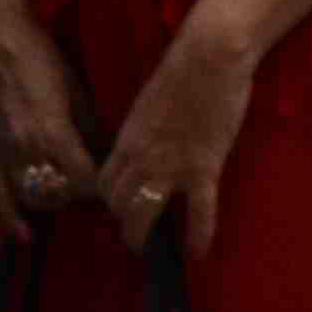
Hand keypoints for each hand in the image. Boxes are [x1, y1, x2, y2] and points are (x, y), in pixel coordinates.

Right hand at [0, 0, 104, 233]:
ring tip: (67, 194)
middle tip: (92, 187)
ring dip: (53, 201)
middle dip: (80, 195)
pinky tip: (25, 235)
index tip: (114, 186)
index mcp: (54, 134)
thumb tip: (108, 157)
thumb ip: (90, 129)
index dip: (103, 188)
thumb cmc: (40, 56)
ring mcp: (2, 152)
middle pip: (61, 194)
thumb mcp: (76, 91)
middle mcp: (27, 150)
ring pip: (33, 196)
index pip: (86, 182)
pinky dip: (11, 216)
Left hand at [91, 22, 262, 262]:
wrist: (207, 57)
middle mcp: (140, 156)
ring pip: (144, 211)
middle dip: (122, 222)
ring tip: (149, 250)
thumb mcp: (149, 105)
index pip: (105, 181)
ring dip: (143, 235)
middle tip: (132, 236)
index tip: (119, 209)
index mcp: (126, 137)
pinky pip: (198, 211)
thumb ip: (145, 131)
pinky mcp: (203, 167)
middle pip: (118, 201)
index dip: (109, 199)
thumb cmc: (181, 73)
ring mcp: (169, 164)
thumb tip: (146, 146)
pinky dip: (198, 235)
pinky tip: (197, 254)